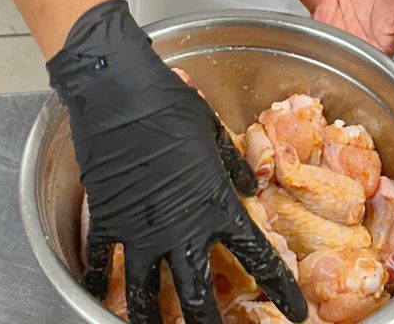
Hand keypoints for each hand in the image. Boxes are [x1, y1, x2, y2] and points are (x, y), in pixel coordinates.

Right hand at [47, 0, 307, 323]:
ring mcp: (140, 230)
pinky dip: (99, 283)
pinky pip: (102, 264)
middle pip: (198, 297)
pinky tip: (98, 295)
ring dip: (151, 320)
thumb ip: (233, 165)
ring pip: (146, 296)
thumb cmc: (171, 104)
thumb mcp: (213, 132)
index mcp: (214, 202)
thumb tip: (249, 187)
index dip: (279, 287)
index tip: (295, 310)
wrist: (120, 93)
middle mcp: (180, 227)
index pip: (256, 255)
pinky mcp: (108, 222)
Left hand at [281, 0, 393, 82]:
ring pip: (311, 28)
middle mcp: (351, 38)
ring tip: (280, 25)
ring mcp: (334, 17)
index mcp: (375, 51)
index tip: (326, 80)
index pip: (356, 71)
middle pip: (326, 54)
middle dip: (311, 57)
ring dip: (297, 26)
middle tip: (293, 61)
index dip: (342, 75)